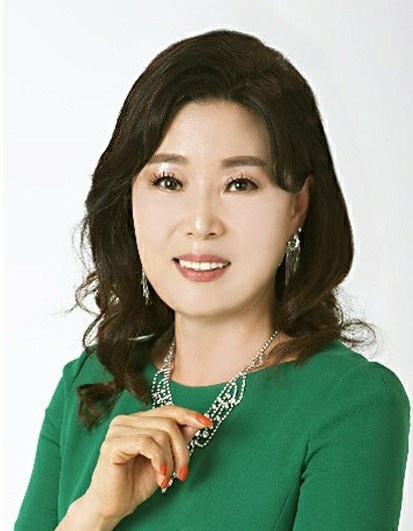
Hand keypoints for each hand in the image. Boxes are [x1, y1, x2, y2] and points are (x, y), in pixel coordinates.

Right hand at [81, 405, 212, 521]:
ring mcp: (118, 430)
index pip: (168, 410)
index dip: (189, 415)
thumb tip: (196, 422)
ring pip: (160, 434)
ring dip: (170, 460)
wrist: (112, 507)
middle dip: (182, 450)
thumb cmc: (136, 482)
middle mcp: (126, 420)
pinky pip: (146, 443)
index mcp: (138, 420)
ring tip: (166, 479)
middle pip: (168, 422)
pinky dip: (159, 460)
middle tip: (183, 473)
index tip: (208, 424)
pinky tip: (160, 475)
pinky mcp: (112, 444)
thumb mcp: (165, 459)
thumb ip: (177, 439)